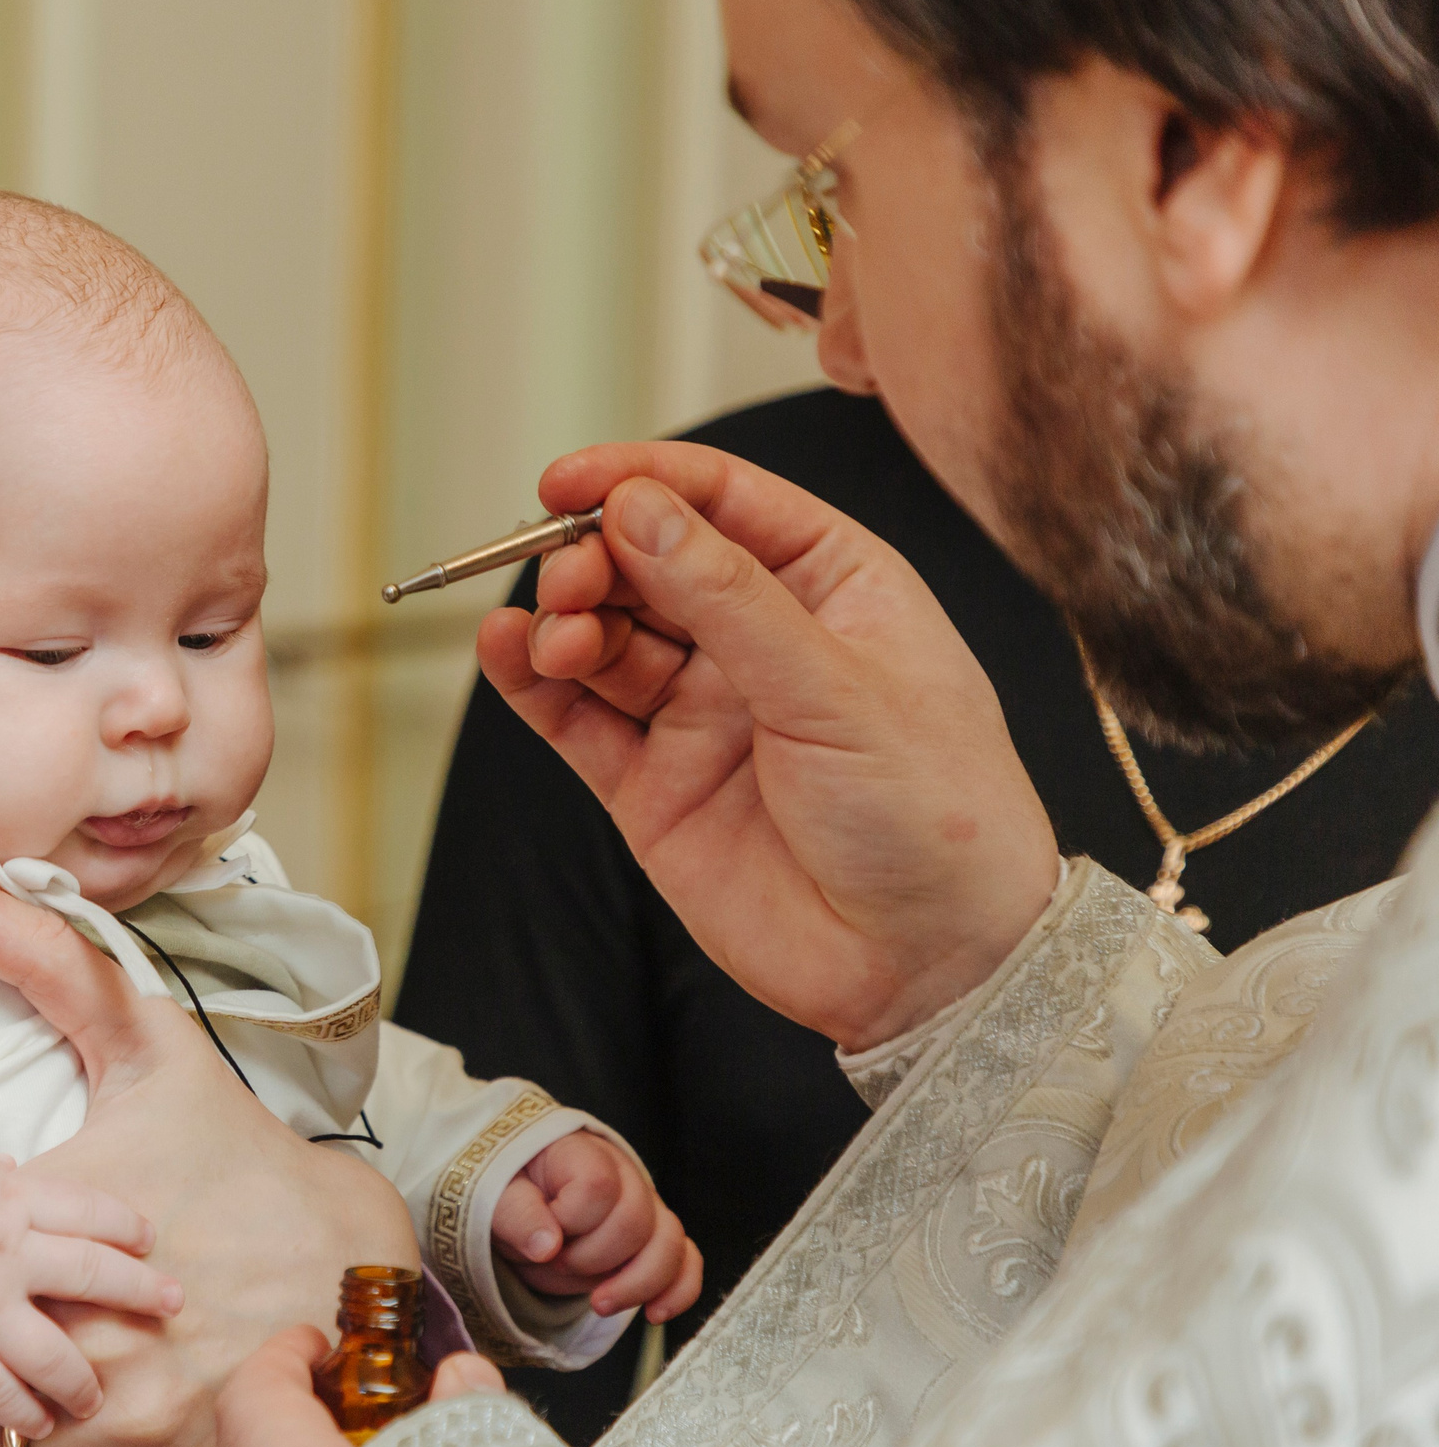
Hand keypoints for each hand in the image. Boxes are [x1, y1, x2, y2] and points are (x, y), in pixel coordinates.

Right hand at [0, 1138, 182, 1437]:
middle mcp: (13, 1254)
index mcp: (14, 1197)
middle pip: (96, 1277)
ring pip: (59, 1353)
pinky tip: (42, 1423)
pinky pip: (2, 1393)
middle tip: (175, 1306)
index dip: (127, 1227)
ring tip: (99, 1395)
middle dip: (142, 1293)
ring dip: (85, 1378)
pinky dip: (27, 1410)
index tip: (150, 1240)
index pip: (93, 1211)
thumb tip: (16, 1169)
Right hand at [480, 445, 1058, 1050]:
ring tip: (555, 632)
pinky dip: (535, 684)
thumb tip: (641, 510)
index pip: (724, 502)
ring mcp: (703, 713)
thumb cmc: (938, 817)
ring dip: (566, 620)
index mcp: (832, 587)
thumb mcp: (839, 687)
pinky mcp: (654, 787)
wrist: (934, 967)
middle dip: (593, 555)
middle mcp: (761, 642)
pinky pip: (579, 719)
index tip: (573, 479)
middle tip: (564, 572)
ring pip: (607, 637)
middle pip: (649, 563)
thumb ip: (728, 598)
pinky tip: (509, 653)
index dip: (644, 480)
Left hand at [491, 1130, 701, 1319]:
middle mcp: (625, 1174)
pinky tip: (654, 1313)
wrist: (518, 1199)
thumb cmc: (507, 1192)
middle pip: (637, 1221)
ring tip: (599, 1303)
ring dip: (636, 1283)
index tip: (540, 1235)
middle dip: (594, 1259)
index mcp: (581, 1153)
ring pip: (670, 1244)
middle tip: (557, 1264)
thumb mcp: (491, 1196)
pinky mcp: (656, 1238)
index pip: (598, 1186)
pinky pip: (686, 1261)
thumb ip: (516, 1214)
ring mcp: (646, 1207)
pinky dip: (678, 1290)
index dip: (570, 1221)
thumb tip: (546, 1246)